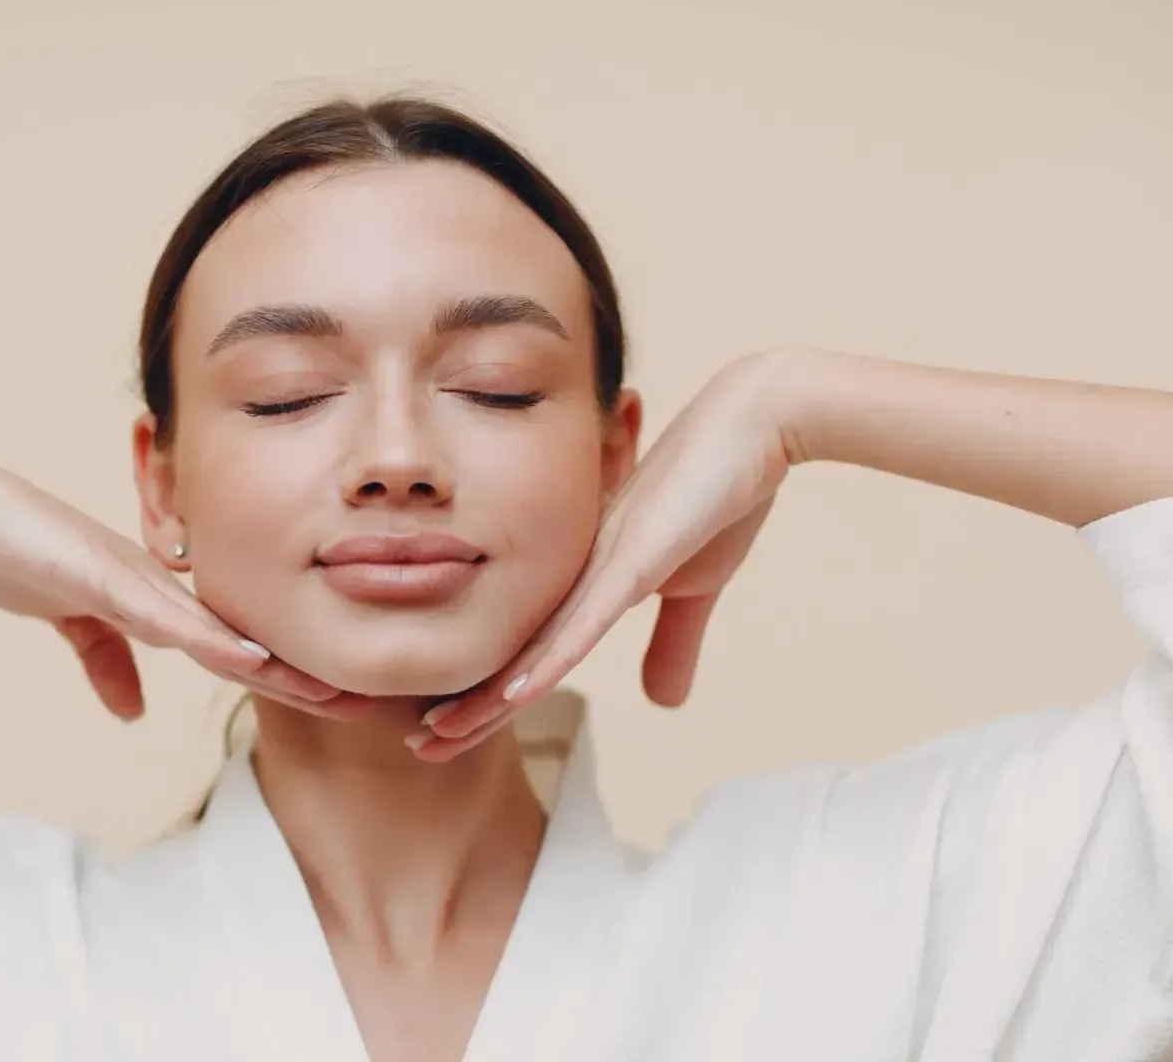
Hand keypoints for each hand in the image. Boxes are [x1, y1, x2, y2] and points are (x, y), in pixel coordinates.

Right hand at [0, 434, 357, 721]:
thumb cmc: (4, 547)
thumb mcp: (63, 618)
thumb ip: (103, 660)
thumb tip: (134, 711)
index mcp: (150, 593)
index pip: (229, 642)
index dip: (281, 672)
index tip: (332, 699)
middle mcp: (156, 581)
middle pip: (242, 637)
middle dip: (302, 673)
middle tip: (365, 703)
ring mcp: (131, 576)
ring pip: (219, 630)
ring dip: (276, 665)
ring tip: (334, 692)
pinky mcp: (98, 575)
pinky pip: (163, 616)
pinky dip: (210, 641)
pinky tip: (252, 661)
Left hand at [413, 355, 792, 759]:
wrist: (754, 426)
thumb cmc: (718, 496)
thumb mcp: (696, 588)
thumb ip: (672, 643)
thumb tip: (661, 703)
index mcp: (586, 580)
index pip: (530, 650)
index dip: (490, 695)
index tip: (448, 733)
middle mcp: (576, 573)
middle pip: (513, 652)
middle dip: (467, 704)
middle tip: (419, 745)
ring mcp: (600, 565)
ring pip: (534, 644)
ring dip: (489, 695)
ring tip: (441, 733)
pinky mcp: (633, 559)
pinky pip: (584, 621)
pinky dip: (549, 661)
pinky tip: (514, 695)